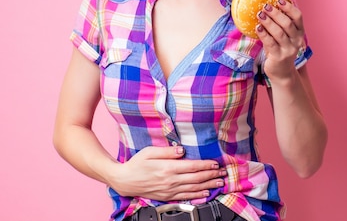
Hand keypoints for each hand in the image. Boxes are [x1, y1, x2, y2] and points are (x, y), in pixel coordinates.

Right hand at [107, 146, 225, 200]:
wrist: (124, 180)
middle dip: (212, 175)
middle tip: (223, 173)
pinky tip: (205, 193)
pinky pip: (186, 196)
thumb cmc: (136, 164)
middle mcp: (171, 180)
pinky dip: (197, 195)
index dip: (206, 165)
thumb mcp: (150, 152)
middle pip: (196, 178)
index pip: (192, 166)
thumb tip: (182, 150)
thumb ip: (167, 151)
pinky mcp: (167, 196)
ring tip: (219, 183)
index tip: (216, 163)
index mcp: (168, 167)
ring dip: (208, 185)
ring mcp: (169, 190)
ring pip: (194, 188)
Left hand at [255, 0, 305, 79]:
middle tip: (265, 6)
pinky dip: (264, 34)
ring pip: (279, 33)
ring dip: (269, 22)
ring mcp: (289, 50)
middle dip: (276, 13)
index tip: (279, 0)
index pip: (298, 17)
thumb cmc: (281, 49)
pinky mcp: (279, 57)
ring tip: (260, 15)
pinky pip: (270, 43)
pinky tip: (257, 28)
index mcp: (299, 32)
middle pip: (287, 24)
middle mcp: (296, 41)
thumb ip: (280, 24)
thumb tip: (268, 5)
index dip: (289, 7)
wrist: (282, 72)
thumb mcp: (284, 36)